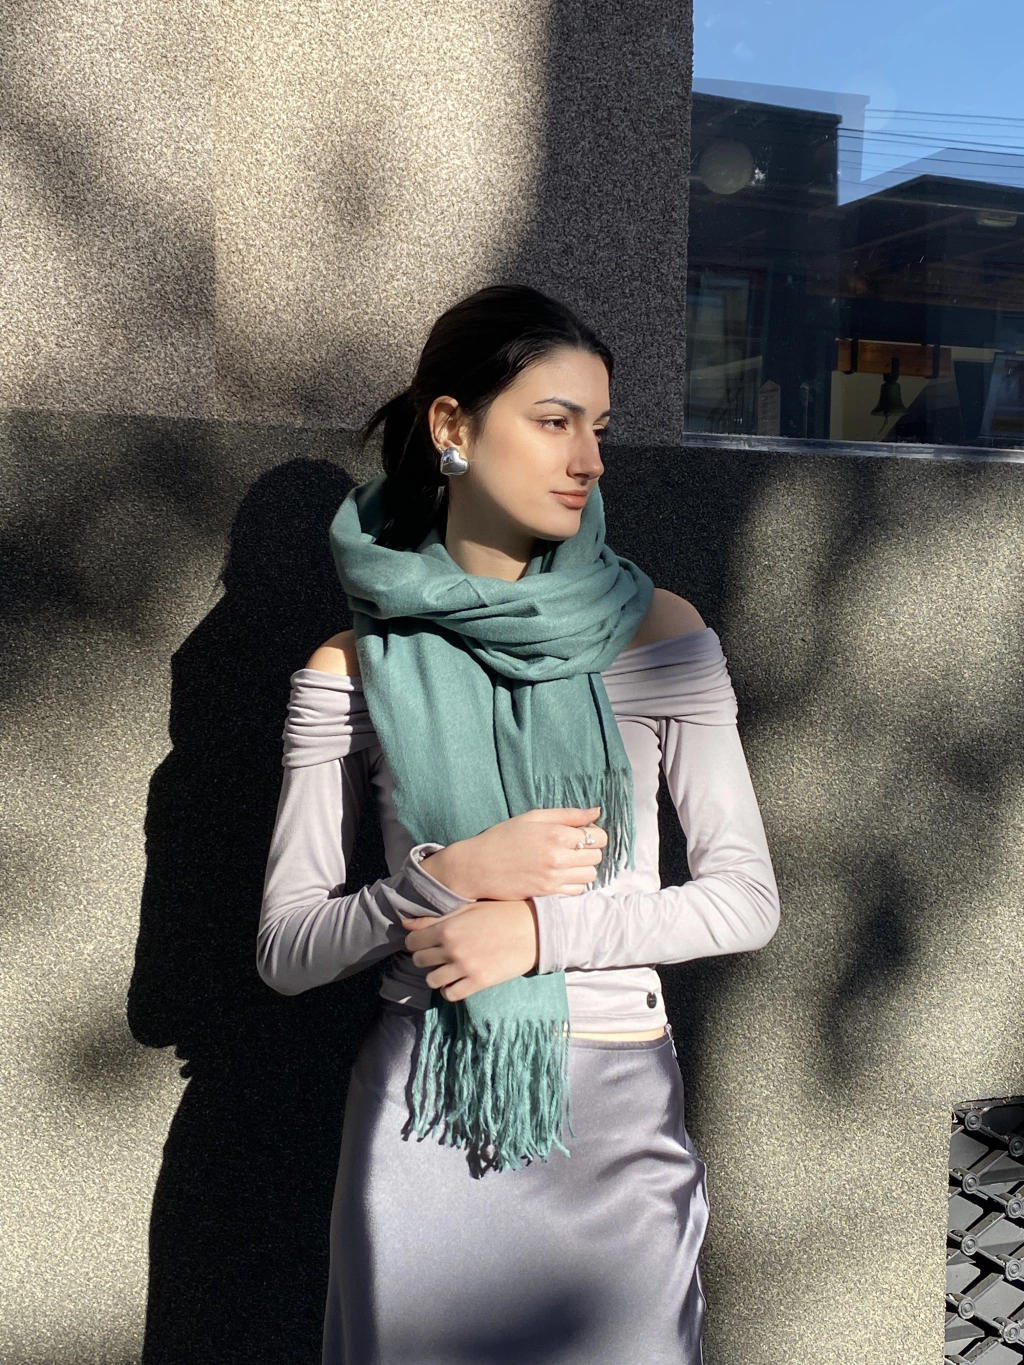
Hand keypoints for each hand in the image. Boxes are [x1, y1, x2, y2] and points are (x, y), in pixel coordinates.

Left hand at [400, 899, 538, 1001]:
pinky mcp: (478, 982)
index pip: (412, 941)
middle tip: (437, 952)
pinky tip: (457, 979)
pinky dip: (449, 988)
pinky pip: (450, 994)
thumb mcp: (467, 908)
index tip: (424, 940)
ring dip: (436, 973)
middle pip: (419, 961)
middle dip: (424, 956)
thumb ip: (434, 918)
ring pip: (431, 980)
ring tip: (447, 967)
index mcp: (447, 928)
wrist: (532, 929)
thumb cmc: (500, 913)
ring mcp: (465, 968)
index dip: (415, 941)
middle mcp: (452, 950)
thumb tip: (405, 923)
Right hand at [418, 806, 607, 900]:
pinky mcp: (548, 893)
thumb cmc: (503, 838)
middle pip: (597, 856)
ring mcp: (554, 878)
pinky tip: (560, 876)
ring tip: (567, 862)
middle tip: (572, 848)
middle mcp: (559, 857)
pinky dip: (574, 884)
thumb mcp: (533, 817)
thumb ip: (568, 814)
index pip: (598, 836)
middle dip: (589, 851)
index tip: (581, 834)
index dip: (593, 834)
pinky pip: (577, 891)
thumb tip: (596, 812)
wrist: (478, 866)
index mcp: (557, 834)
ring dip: (583, 868)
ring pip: (590, 875)